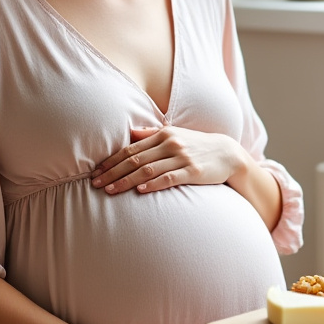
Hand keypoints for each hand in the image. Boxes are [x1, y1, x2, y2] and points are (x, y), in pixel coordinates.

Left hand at [91, 126, 250, 194]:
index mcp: (163, 135)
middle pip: (135, 159)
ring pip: (148, 170)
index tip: (96, 171)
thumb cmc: (198, 145)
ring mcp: (182, 157)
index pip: (131, 148)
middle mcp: (170, 144)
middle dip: (113, 172)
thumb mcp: (176, 135)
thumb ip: (152, 135)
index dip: (112, 161)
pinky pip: (169, 178)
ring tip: (111, 190)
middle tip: (96, 184)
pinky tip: (140, 191)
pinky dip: (153, 184)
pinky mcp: (193, 171)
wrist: (228, 153)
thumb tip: (130, 132)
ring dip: (127, 181)